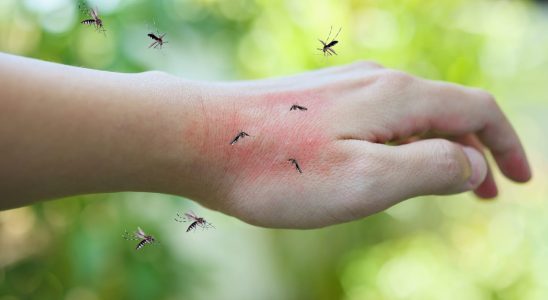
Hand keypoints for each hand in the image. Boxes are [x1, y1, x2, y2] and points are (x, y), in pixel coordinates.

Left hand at [183, 61, 530, 227]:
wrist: (200, 138)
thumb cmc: (279, 169)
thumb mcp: (367, 180)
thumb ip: (430, 168)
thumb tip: (471, 164)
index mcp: (398, 97)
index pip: (477, 110)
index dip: (507, 145)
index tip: (520, 181)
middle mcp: (376, 82)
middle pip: (446, 111)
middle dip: (474, 152)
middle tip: (486, 193)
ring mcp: (345, 89)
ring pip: (411, 116)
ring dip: (437, 149)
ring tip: (444, 184)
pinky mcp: (319, 102)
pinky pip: (378, 119)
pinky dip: (401, 145)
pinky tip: (388, 167)